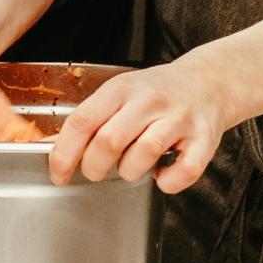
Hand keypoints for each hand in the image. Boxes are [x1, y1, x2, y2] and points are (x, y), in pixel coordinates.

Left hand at [48, 57, 234, 189]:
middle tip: (96, 171)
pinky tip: (161, 174)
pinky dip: (168, 181)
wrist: (208, 81)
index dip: (64, 154)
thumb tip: (54, 148)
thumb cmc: (155, 93)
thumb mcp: (119, 94)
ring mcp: (179, 118)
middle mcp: (150, 100)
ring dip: (130, 172)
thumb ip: (91, 119)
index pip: (82, 121)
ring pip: (145, 154)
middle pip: (109, 141)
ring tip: (130, 167)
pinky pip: (184, 170)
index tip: (58, 174)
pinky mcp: (205, 138)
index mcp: (121, 89)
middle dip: (94, 167)